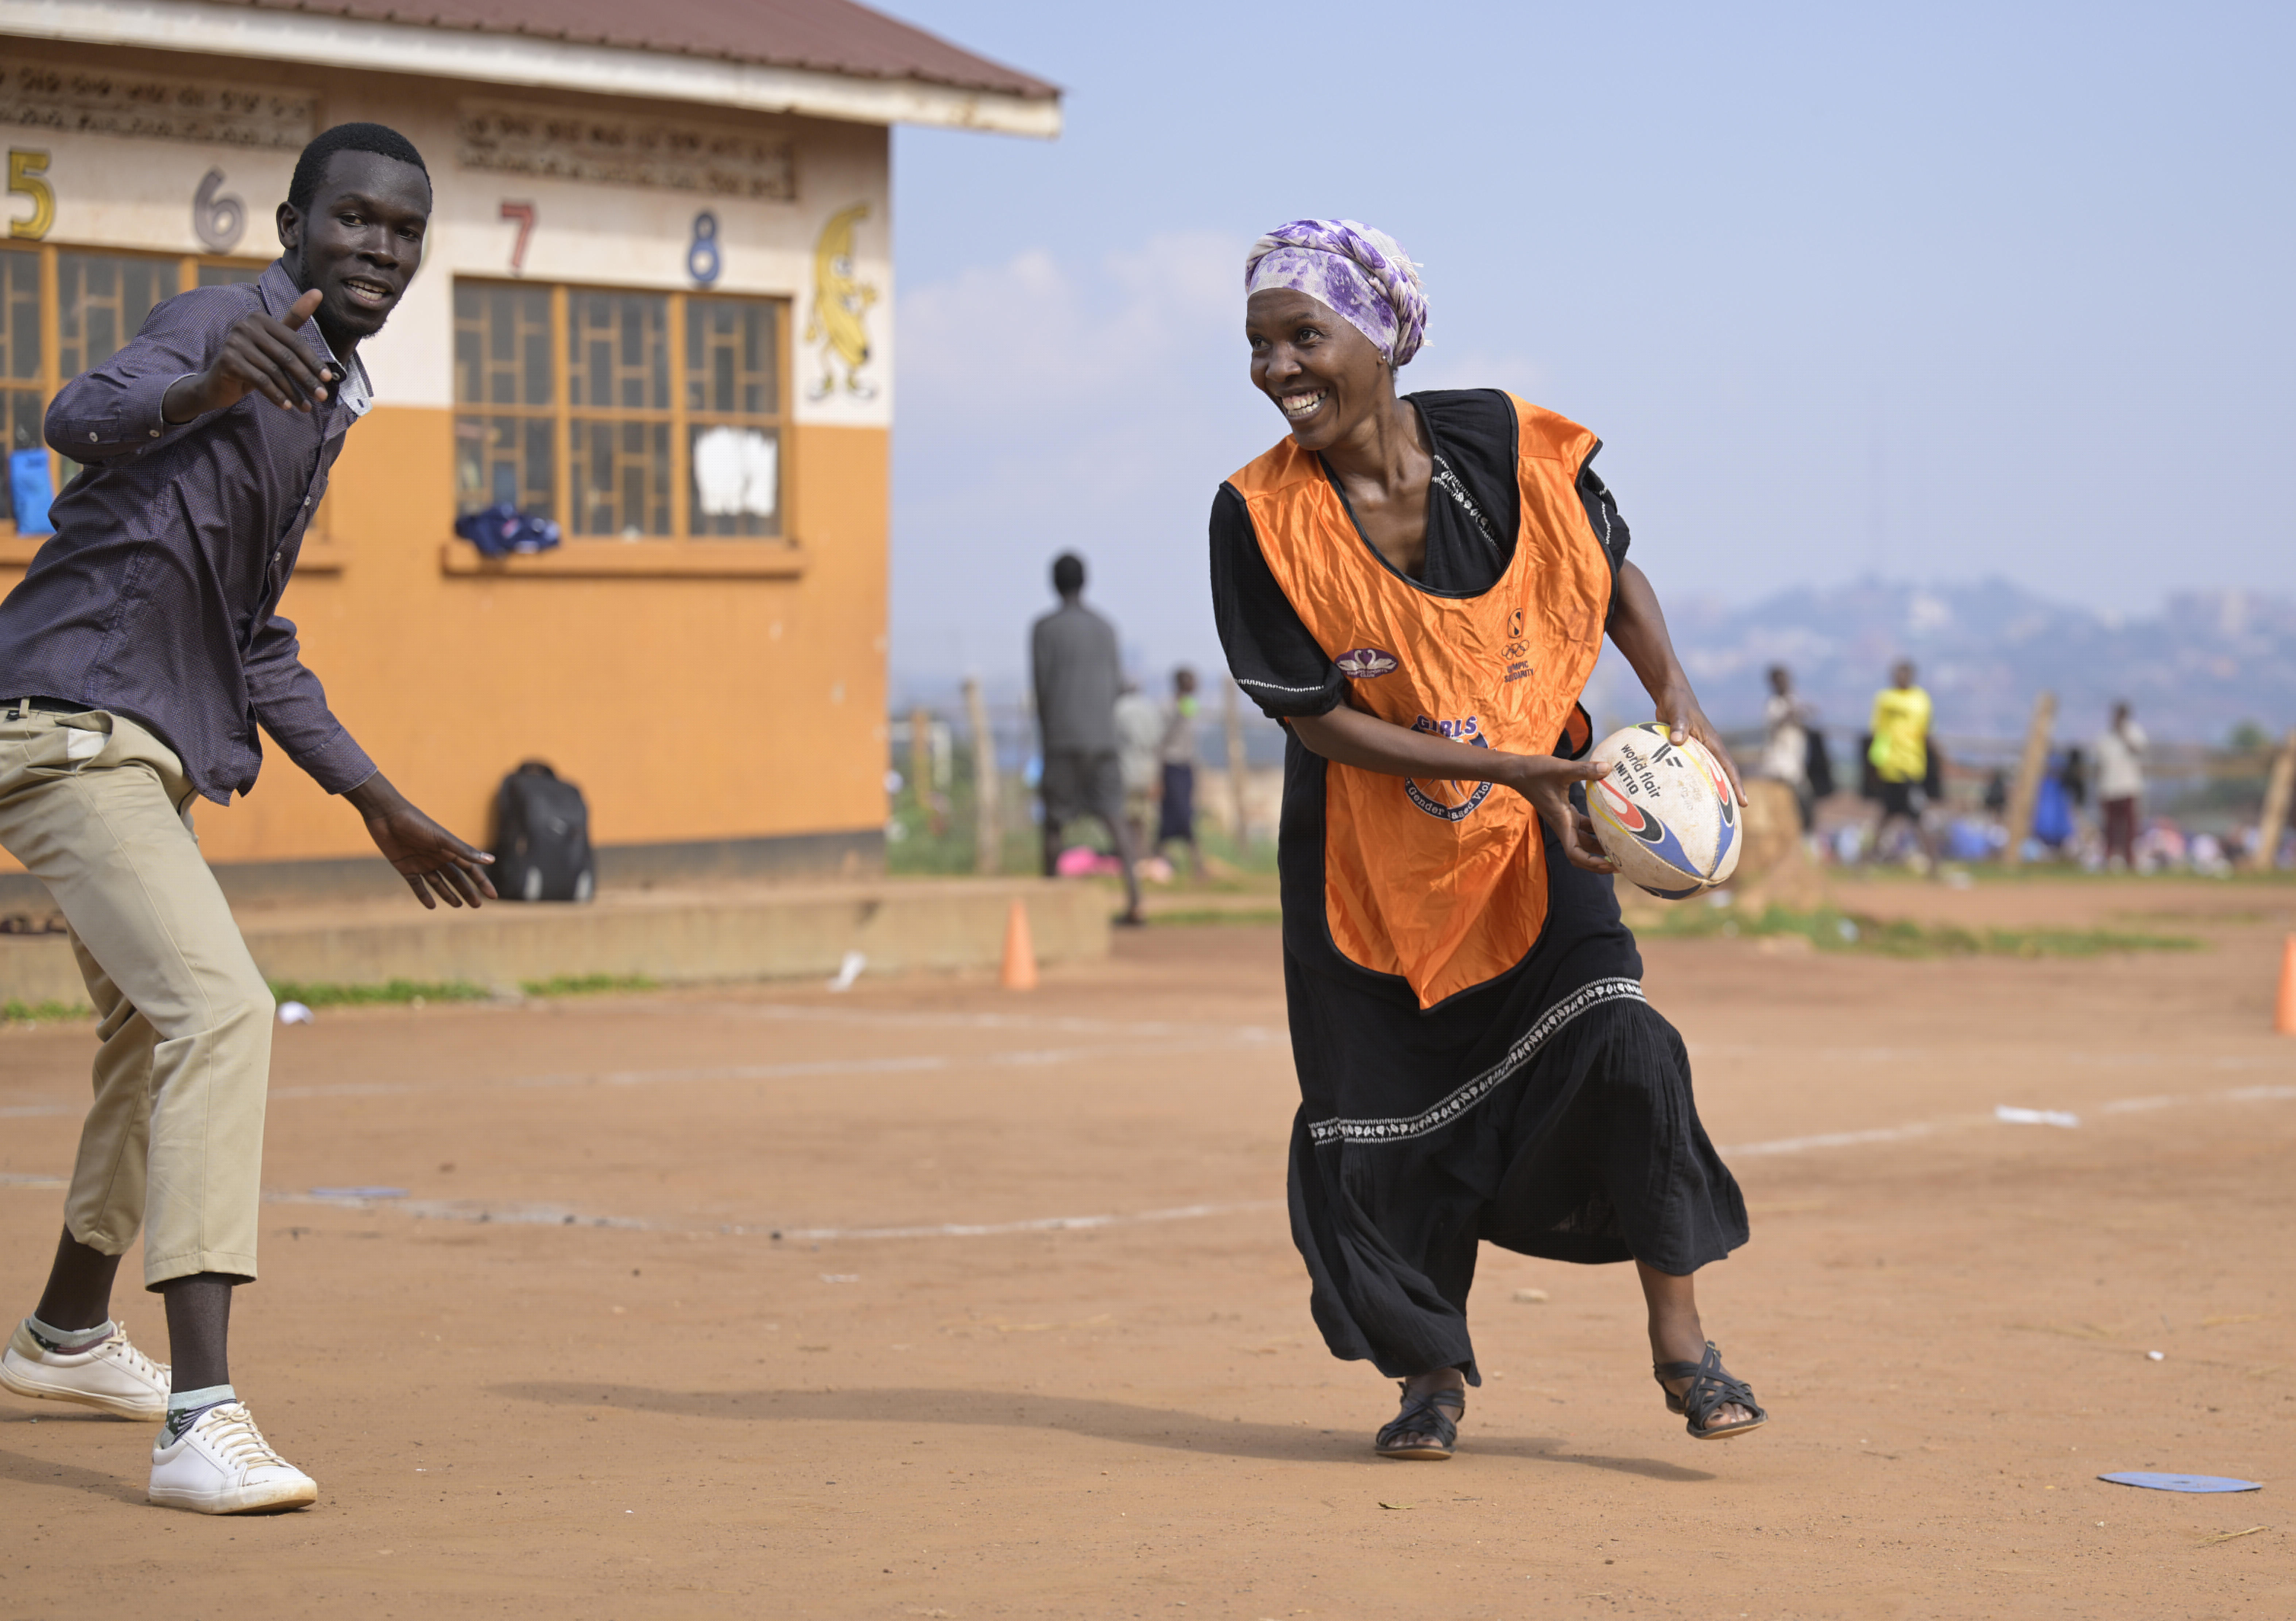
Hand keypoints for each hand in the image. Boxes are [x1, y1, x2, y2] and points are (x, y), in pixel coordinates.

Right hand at [162, 287, 332, 420]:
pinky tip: (287, 406)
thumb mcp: (275, 341)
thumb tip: (318, 291)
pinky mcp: (228, 361)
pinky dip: (276, 396)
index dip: (313, 361)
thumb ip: (294, 320)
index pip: (295, 342)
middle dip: (306, 379)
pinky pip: (260, 381)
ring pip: (275, 372)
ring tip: (306, 407)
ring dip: (293, 392)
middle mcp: (245, 326)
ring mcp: (234, 342)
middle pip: (286, 357)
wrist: (219, 382)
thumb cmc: (254, 361)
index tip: (328, 379)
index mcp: (260, 318)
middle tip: (322, 397)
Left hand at [343, 771, 497, 908]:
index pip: (470, 869)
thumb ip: (465, 851)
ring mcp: (422, 863)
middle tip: (476, 906)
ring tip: (458, 906)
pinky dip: (423, 895)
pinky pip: (417, 885)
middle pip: (456, 878)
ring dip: (448, 894)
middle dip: (467, 891)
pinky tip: (431, 906)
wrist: (386, 816)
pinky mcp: (405, 867)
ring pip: (439, 883)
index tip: (493, 896)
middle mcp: (438, 857)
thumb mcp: (442, 839)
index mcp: (449, 850)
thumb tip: (492, 861)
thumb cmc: (416, 824)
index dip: (482, 883)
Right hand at [1498, 752, 1617, 873]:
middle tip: (1623, 862)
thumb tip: (1608, 768)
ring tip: (1623, 847)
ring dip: (1601, 847)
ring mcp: (1565, 820)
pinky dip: (1597, 829)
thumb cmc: (1535, 772)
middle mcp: (1564, 825)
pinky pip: (1584, 827)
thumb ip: (1585, 770)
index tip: (1609, 865)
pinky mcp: (1566, 812)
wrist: (1518, 771)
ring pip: (1585, 841)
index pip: (1575, 853)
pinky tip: (1612, 822)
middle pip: (1583, 853)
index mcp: (1562, 822)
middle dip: (1601, 861)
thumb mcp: (1561, 769)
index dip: (1592, 863)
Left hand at [1655, 684, 1745, 805]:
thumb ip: (1678, 724)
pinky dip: (1688, 783)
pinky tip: (1679, 797)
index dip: (1736, 785)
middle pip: (1721, 776)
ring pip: (1706, 775)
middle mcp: (1708, 749)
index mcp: (1712, 742)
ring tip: (1708, 814)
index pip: (1728, 767)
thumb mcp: (1677, 711)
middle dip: (1727, 795)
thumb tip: (1677, 740)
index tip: (1743, 803)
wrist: (1670, 695)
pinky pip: (1689, 770)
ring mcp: (1697, 751)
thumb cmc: (1677, 702)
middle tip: (1730, 817)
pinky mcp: (1686, 751)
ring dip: (1708, 792)